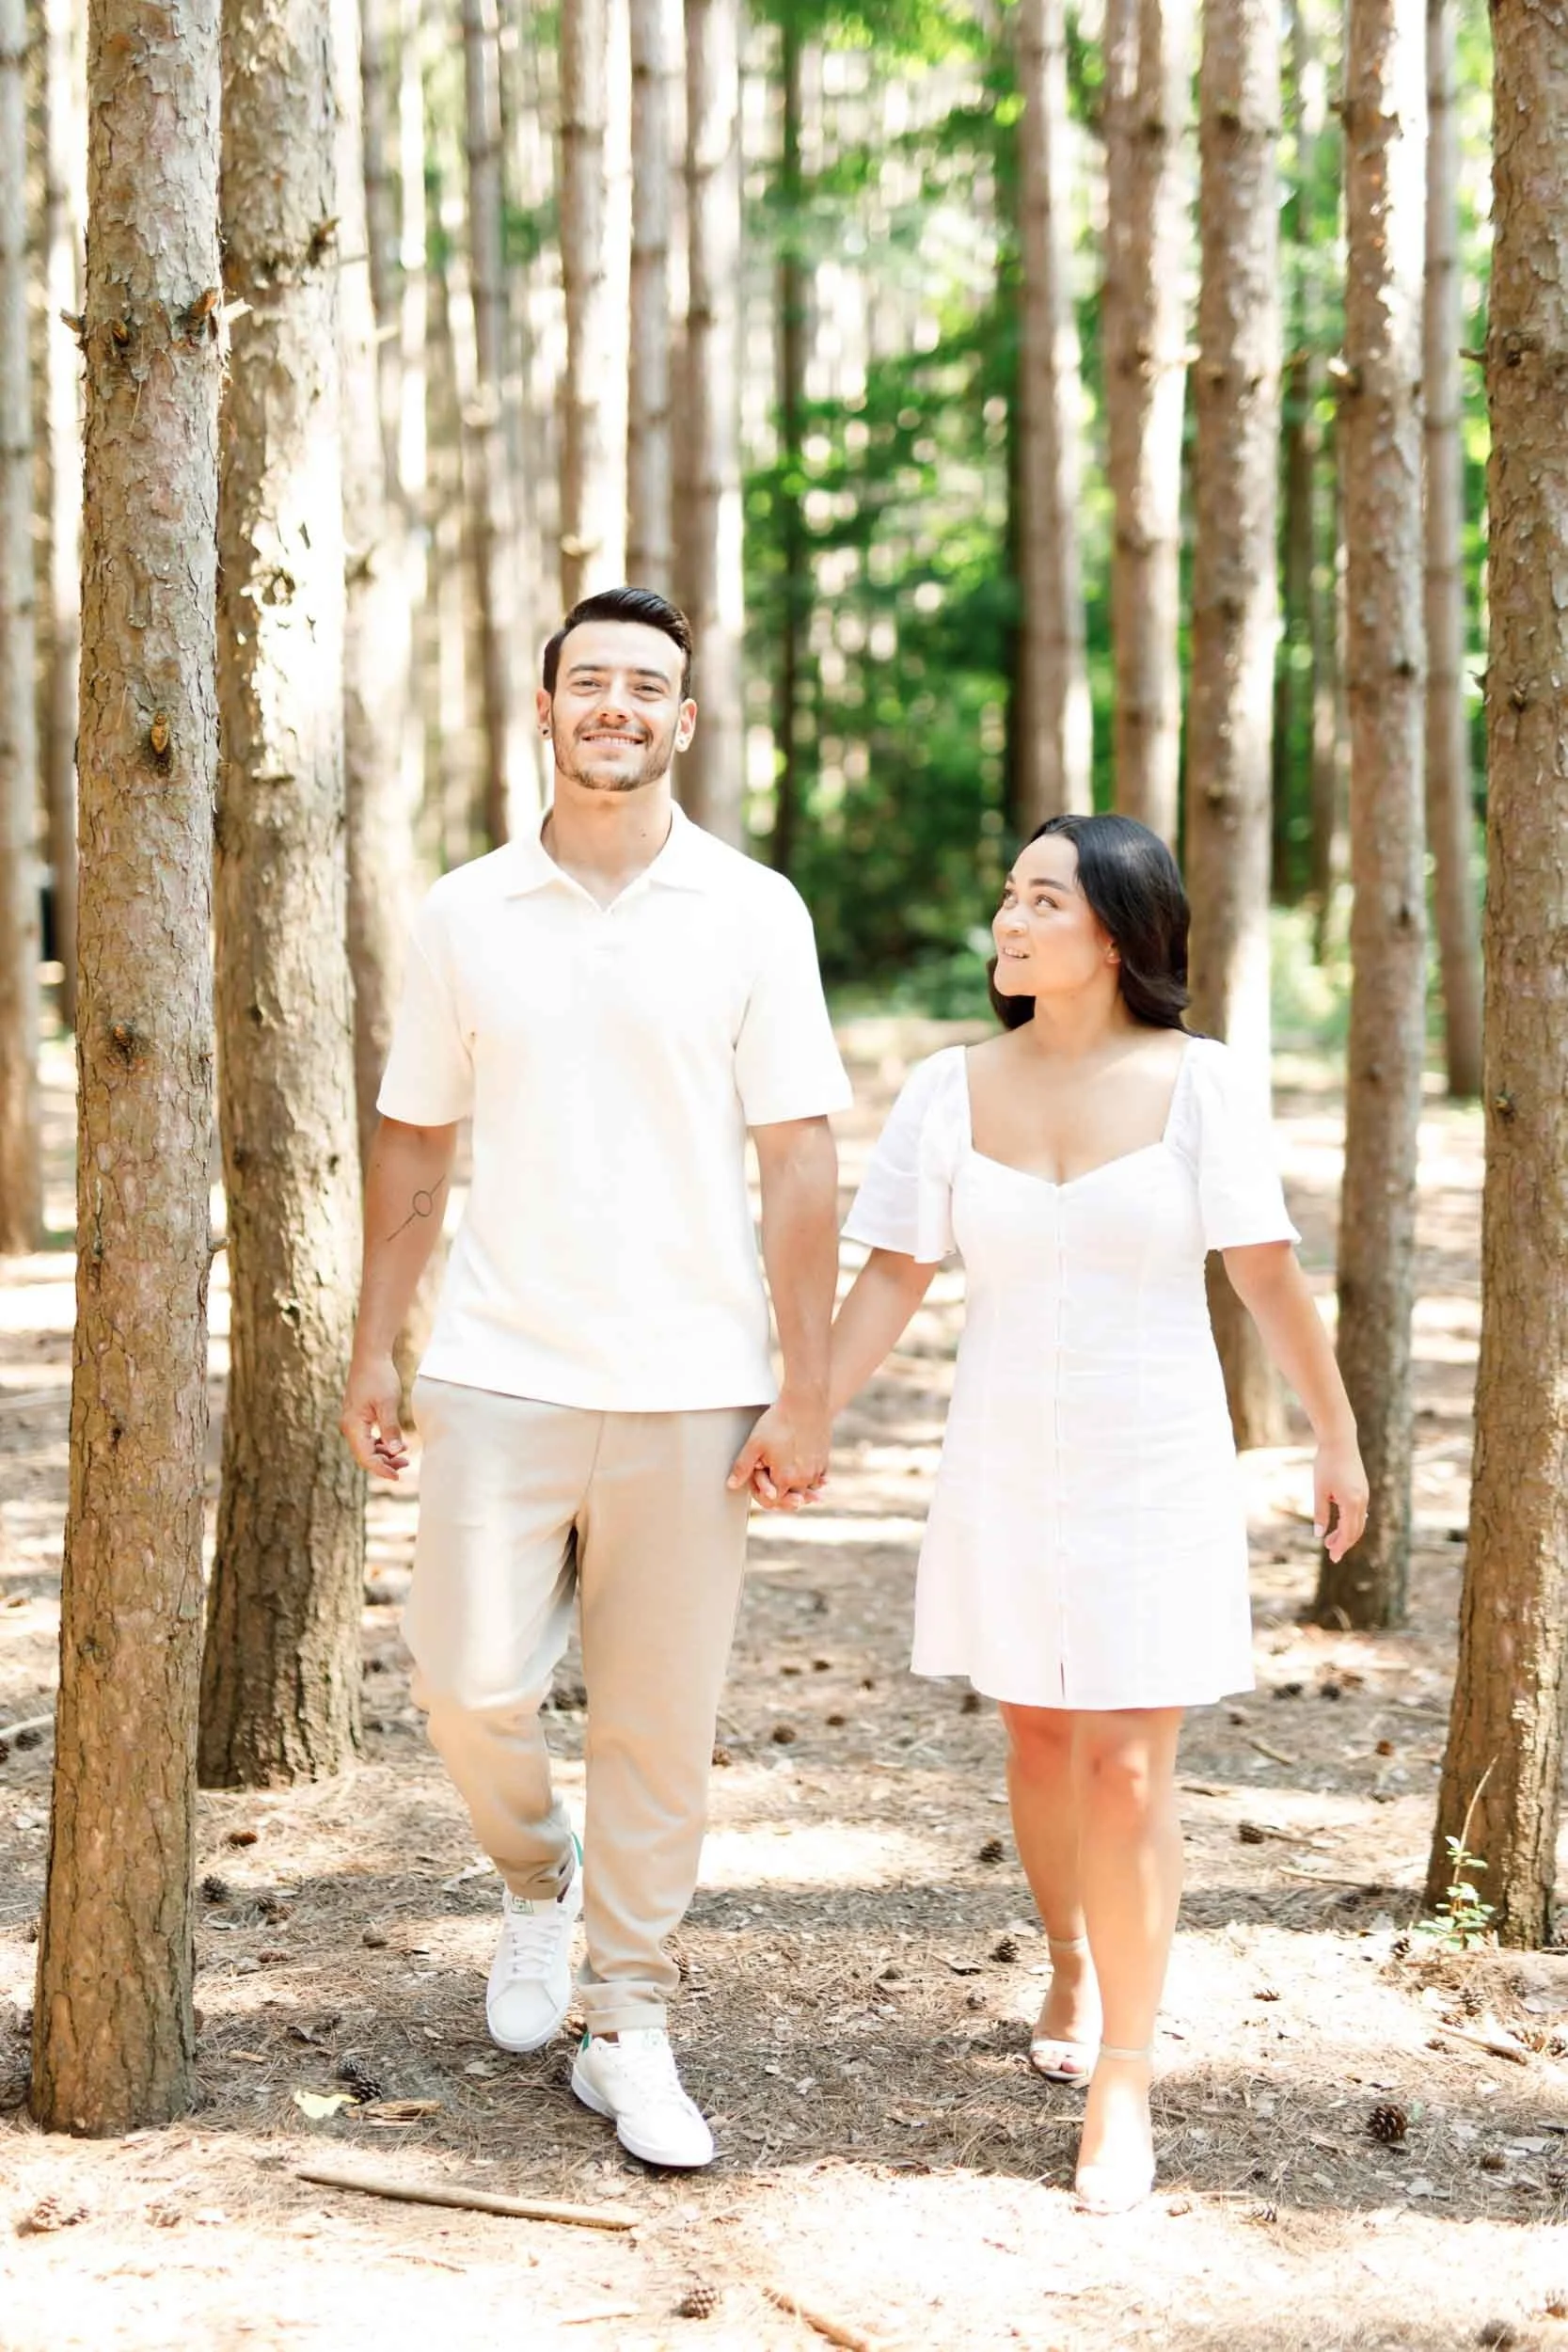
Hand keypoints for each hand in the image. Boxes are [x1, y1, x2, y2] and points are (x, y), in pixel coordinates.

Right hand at [340, 1352, 409, 1481]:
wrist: (371, 1356)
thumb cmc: (379, 1377)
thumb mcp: (388, 1404)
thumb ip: (391, 1429)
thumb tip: (396, 1452)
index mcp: (353, 1426)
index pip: (365, 1457)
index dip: (381, 1469)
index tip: (398, 1477)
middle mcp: (350, 1426)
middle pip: (365, 1455)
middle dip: (385, 1464)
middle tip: (406, 1466)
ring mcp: (354, 1422)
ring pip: (367, 1447)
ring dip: (384, 1455)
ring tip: (405, 1458)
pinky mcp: (360, 1416)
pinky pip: (368, 1438)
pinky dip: (382, 1444)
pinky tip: (397, 1445)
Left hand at [727, 1393, 830, 1512]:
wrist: (806, 1403)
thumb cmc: (778, 1422)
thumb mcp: (755, 1444)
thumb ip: (742, 1468)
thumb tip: (731, 1485)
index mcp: (784, 1478)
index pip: (772, 1501)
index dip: (762, 1493)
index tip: (758, 1482)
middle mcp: (803, 1479)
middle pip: (791, 1499)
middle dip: (781, 1496)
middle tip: (774, 1491)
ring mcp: (816, 1471)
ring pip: (806, 1490)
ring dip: (798, 1490)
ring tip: (793, 1488)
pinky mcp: (825, 1461)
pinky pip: (819, 1479)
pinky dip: (813, 1480)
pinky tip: (806, 1476)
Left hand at [1314, 1435, 1367, 1560]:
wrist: (1340, 1441)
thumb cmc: (1326, 1464)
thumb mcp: (1320, 1490)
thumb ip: (1321, 1514)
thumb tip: (1319, 1535)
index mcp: (1352, 1503)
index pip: (1348, 1533)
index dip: (1340, 1547)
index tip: (1333, 1557)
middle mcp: (1362, 1501)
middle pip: (1356, 1531)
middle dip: (1344, 1543)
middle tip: (1332, 1553)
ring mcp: (1364, 1495)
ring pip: (1359, 1522)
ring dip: (1346, 1533)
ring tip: (1331, 1540)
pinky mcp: (1363, 1489)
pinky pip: (1360, 1512)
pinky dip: (1351, 1522)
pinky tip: (1341, 1524)